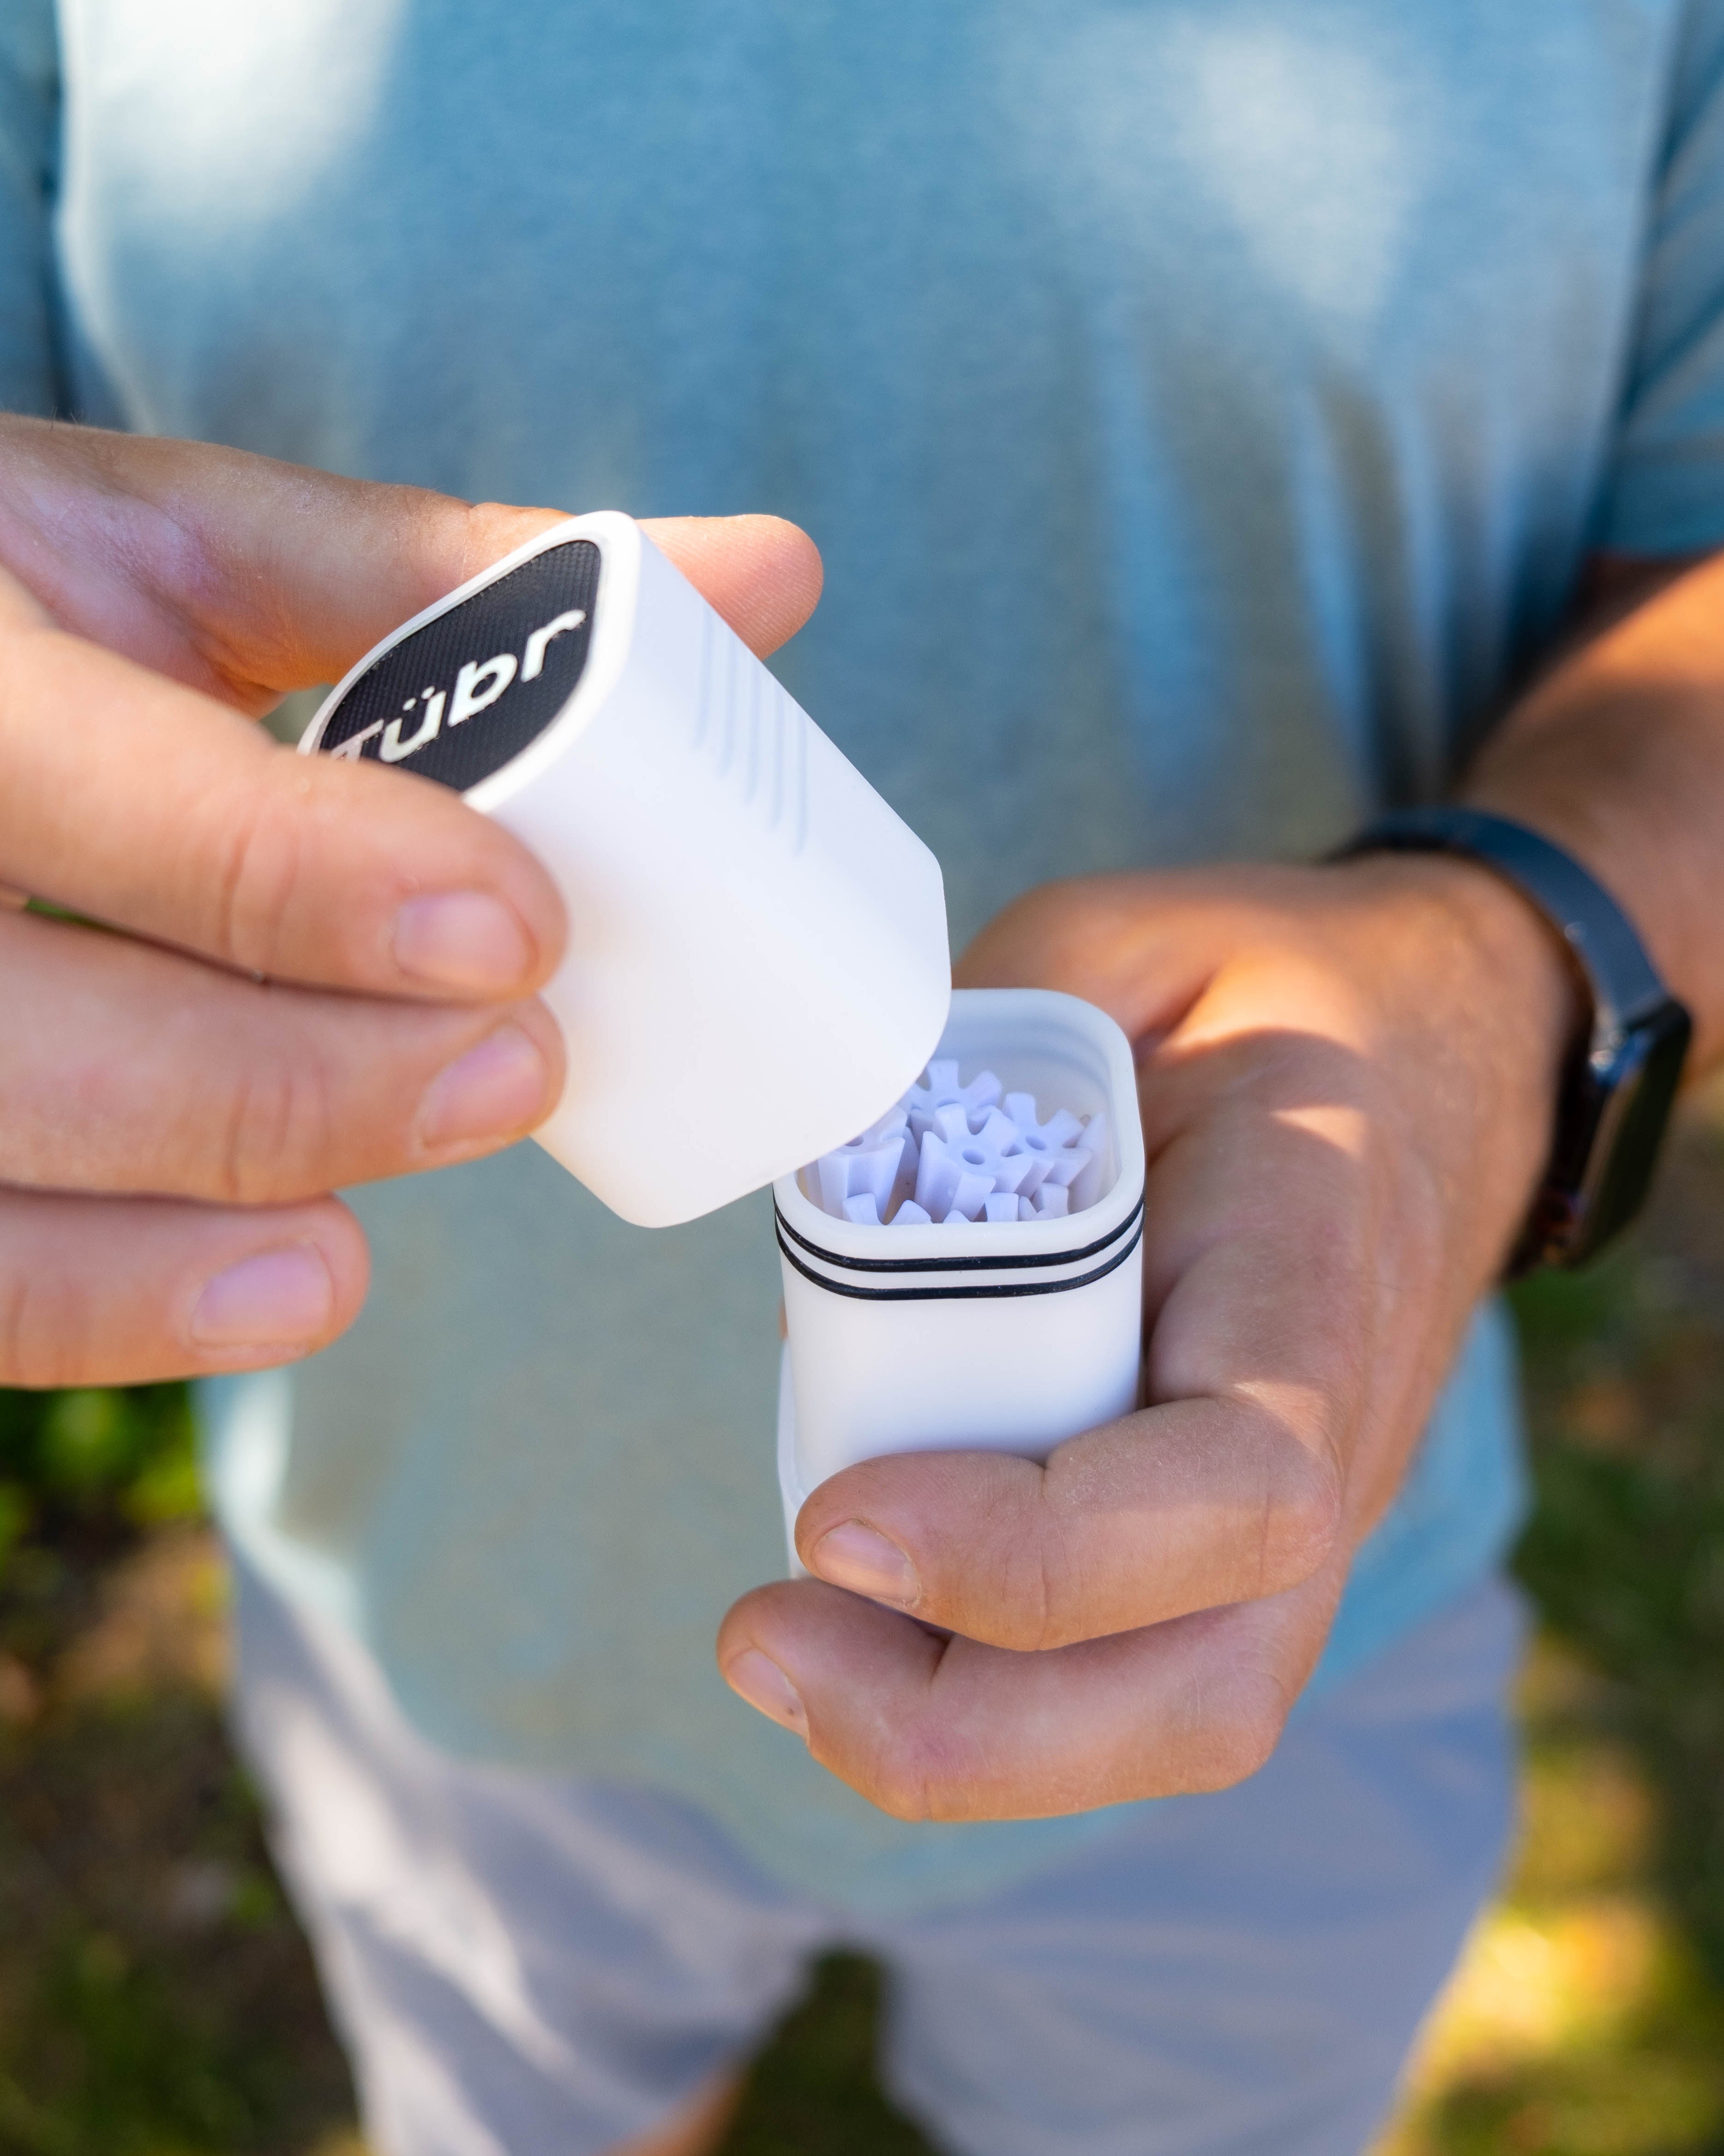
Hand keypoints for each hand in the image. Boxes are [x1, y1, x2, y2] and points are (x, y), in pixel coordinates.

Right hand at [0, 416, 820, 1386]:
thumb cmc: (28, 592)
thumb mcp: (195, 539)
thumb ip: (452, 574)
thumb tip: (770, 578)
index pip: (105, 788)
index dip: (309, 879)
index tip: (517, 928)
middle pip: (39, 1026)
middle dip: (295, 1078)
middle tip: (514, 1071)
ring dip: (186, 1236)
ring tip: (357, 1249)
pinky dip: (115, 1310)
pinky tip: (283, 1290)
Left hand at [719, 858, 1576, 1817]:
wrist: (1430, 1052)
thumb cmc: (1267, 993)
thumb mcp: (1121, 947)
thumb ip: (972, 1048)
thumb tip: (824, 1211)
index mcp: (1313, 1282)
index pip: (1236, 1488)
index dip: (1042, 1550)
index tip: (839, 1520)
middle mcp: (1331, 1443)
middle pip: (1203, 1687)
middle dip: (970, 1728)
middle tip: (762, 1640)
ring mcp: (1294, 1516)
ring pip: (1163, 1717)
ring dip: (957, 1737)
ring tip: (777, 1650)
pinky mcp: (1228, 1538)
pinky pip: (1123, 1670)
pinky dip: (978, 1688)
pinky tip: (847, 1623)